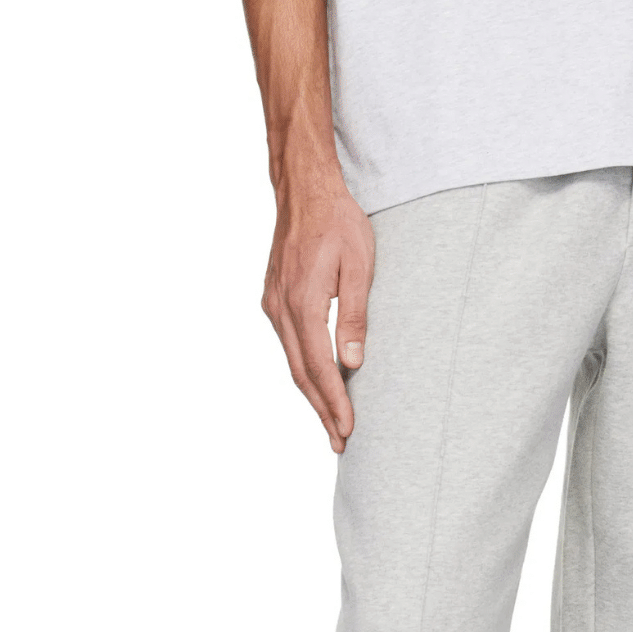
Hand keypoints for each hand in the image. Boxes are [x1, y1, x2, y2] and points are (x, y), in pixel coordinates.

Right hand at [260, 164, 374, 452]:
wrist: (305, 189)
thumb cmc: (339, 221)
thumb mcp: (359, 265)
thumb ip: (354, 315)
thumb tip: (352, 363)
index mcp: (303, 302)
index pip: (319, 367)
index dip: (334, 402)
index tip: (348, 430)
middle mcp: (281, 308)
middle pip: (300, 373)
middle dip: (321, 410)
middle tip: (340, 442)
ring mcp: (272, 303)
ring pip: (291, 360)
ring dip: (311, 393)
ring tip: (331, 421)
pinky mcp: (273, 297)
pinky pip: (287, 343)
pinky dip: (302, 368)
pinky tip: (316, 381)